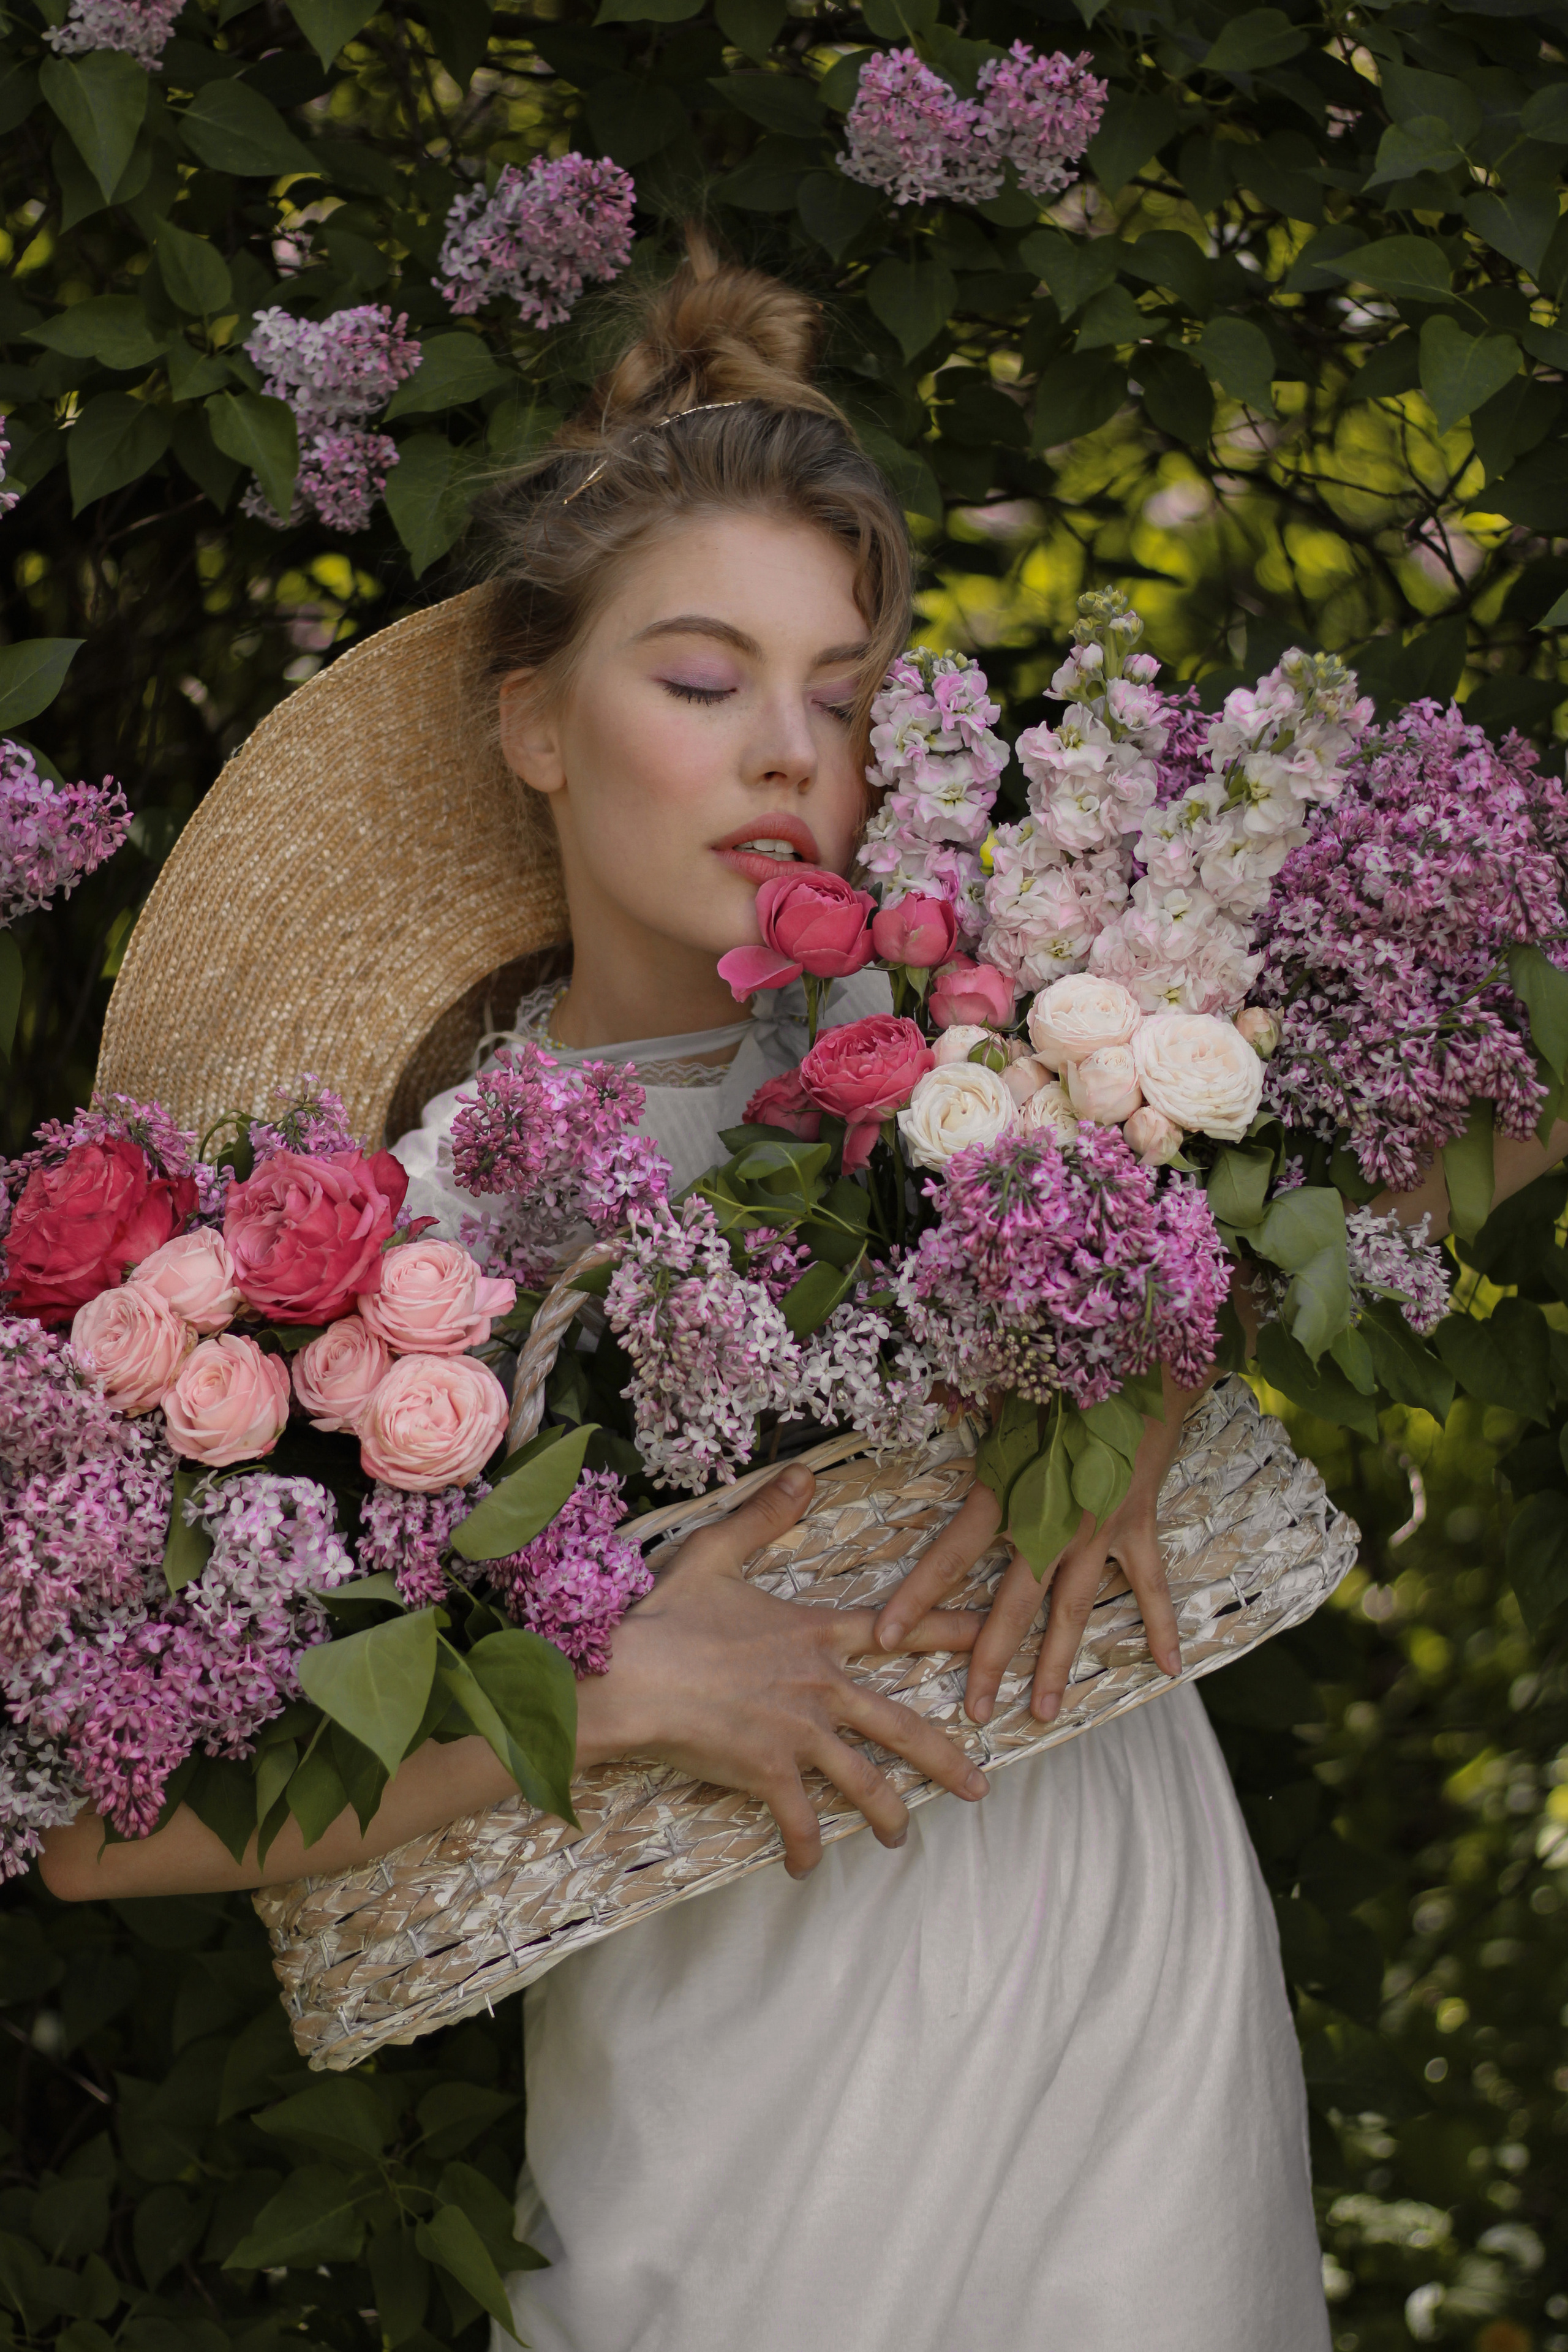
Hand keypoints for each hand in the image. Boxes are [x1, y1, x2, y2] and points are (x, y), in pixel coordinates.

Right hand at [578, 1463, 989, 1877]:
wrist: (631, 1675)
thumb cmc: (668, 1614)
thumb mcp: (716, 1551)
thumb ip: (765, 1515)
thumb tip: (803, 1472)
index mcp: (815, 1634)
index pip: (899, 1628)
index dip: (951, 1630)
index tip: (995, 1635)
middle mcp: (820, 1687)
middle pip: (901, 1726)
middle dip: (946, 1759)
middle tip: (981, 1786)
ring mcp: (798, 1734)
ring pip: (864, 1782)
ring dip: (888, 1814)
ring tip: (903, 1837)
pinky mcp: (768, 1773)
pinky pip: (800, 1819)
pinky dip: (805, 1846)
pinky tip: (805, 1867)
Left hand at [873, 1376, 1199, 1727]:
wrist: (1138, 1362)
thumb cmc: (1059, 1371)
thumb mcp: (998, 1392)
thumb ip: (959, 1404)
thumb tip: (924, 1396)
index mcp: (1009, 1492)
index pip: (951, 1554)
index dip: (917, 1597)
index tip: (886, 1636)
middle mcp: (1051, 1522)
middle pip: (1013, 1605)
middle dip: (990, 1660)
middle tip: (973, 1710)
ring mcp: (1098, 1531)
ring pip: (1073, 1610)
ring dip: (1057, 1664)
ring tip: (1043, 1712)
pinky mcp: (1137, 1526)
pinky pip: (1150, 1584)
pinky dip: (1162, 1624)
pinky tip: (1169, 1667)